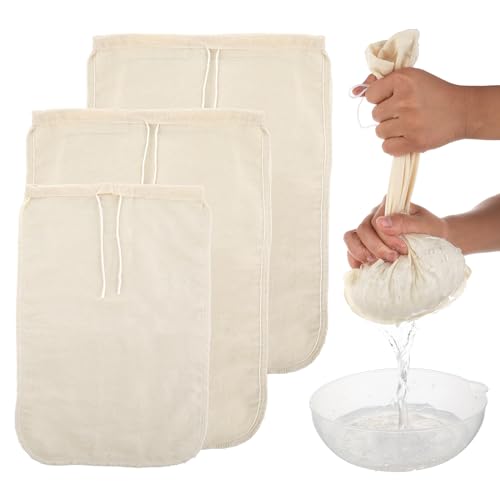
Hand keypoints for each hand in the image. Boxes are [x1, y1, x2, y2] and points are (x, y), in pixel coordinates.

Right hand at [344, 200, 447, 267]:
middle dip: (376, 247)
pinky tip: (366, 268)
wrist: (436, 242)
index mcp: (387, 206)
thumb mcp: (424, 224)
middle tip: (393, 258)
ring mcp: (367, 232)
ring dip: (361, 252)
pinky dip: (355, 260)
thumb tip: (380, 222)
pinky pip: (351, 251)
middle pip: (362, 230)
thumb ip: (404, 221)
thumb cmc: (431, 231)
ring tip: (376, 263)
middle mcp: (373, 217)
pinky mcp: (364, 246)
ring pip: (351, 238)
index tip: (403, 249)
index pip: (375, 220)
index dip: (386, 237)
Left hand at [353, 69, 467, 155]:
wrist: (463, 111)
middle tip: (405, 112)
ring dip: (390, 131)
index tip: (394, 98)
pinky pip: (386, 148)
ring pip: (379, 132)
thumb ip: (383, 83)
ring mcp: (410, 122)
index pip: (370, 95)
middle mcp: (405, 100)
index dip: (380, 98)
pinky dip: (394, 145)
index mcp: (403, 80)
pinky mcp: (415, 141)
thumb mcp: (412, 78)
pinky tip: (406, 138)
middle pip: (375, 115)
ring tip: (408, 124)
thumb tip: (356, 91)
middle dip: (387, 115)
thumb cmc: (433, 93)